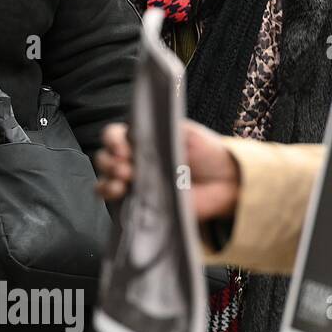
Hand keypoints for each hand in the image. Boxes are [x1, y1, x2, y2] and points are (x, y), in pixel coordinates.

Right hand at [95, 119, 239, 220]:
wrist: (227, 181)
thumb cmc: (208, 153)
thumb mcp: (187, 132)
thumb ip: (161, 128)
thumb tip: (133, 133)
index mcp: (141, 140)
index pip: (113, 135)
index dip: (112, 140)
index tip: (124, 148)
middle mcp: (133, 160)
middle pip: (104, 158)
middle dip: (109, 162)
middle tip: (126, 167)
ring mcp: (135, 183)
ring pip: (104, 179)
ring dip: (107, 179)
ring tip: (123, 181)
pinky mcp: (140, 203)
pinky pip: (114, 202)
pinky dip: (110, 196)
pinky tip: (120, 193)